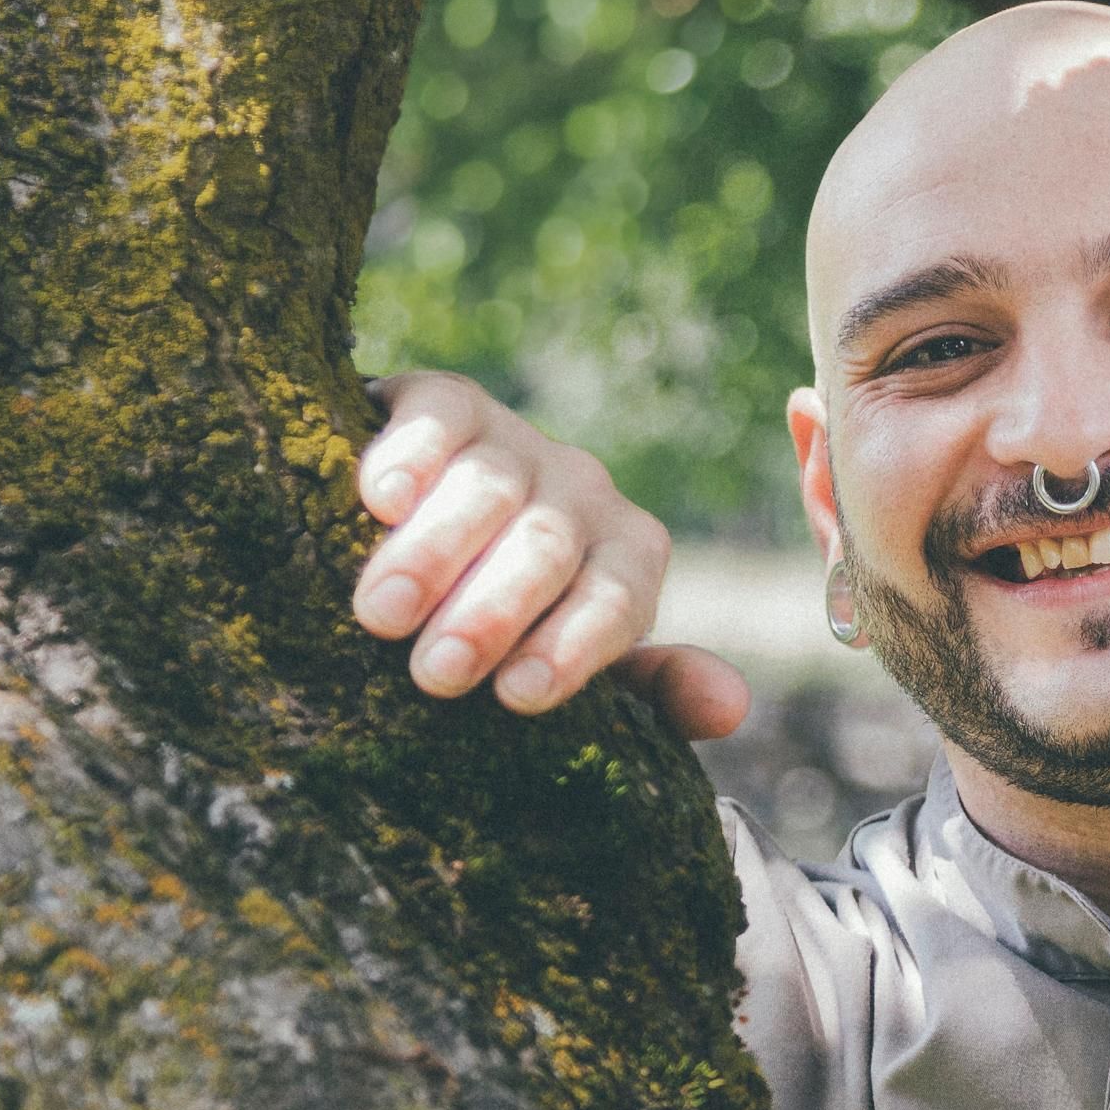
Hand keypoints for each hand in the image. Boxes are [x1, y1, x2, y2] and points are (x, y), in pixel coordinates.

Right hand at [352, 372, 749, 738]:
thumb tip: (729, 709)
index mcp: (626, 557)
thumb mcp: (572, 665)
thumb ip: (649, 693)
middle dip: (493, 612)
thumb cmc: (505, 628)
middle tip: (436, 673)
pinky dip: (411, 457)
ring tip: (383, 615)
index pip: (618, 600)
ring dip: (436, 552)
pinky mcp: (446, 400)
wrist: (418, 535)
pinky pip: (440, 417)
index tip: (517, 697)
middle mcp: (583, 492)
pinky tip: (380, 501)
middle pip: (549, 545)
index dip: (573, 648)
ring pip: (490, 487)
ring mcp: (516, 441)